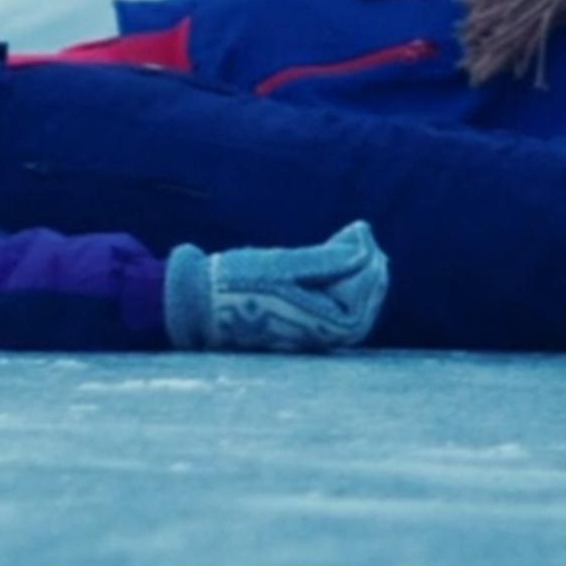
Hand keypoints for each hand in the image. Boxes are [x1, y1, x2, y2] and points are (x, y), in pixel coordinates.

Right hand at [165, 221, 390, 353]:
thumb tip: (365, 249)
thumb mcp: (281, 265)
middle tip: (361, 234)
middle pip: (362, 304)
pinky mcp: (298, 328)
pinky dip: (339, 283)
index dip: (367, 260)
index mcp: (320, 326)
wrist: (198, 304)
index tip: (360, 227)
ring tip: (353, 243)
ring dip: (355, 275)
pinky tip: (334, 260)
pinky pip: (332, 308)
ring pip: (349, 307)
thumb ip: (325, 260)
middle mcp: (320, 338)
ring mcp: (310, 335)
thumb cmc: (236, 284)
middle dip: (367, 268)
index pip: (362, 294)